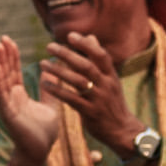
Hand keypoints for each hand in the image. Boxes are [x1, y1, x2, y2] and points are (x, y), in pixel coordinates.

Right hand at [0, 36, 61, 165]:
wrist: (40, 152)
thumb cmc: (43, 132)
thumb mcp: (50, 106)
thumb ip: (50, 90)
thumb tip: (52, 74)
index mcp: (19, 95)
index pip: (14, 71)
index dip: (12, 56)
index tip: (9, 40)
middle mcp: (10, 97)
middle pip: (6, 72)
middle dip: (4, 54)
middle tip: (2, 37)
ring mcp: (7, 104)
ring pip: (2, 79)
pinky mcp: (7, 113)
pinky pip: (1, 94)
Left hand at [41, 33, 141, 152]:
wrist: (123, 131)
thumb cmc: (112, 101)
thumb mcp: (110, 79)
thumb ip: (99, 60)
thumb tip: (91, 37)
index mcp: (111, 76)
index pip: (101, 55)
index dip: (86, 44)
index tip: (70, 35)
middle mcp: (106, 85)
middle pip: (86, 66)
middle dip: (67, 54)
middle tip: (49, 46)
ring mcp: (99, 99)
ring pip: (78, 81)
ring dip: (58, 71)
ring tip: (42, 63)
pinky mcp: (90, 112)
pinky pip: (72, 99)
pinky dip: (57, 91)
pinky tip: (45, 83)